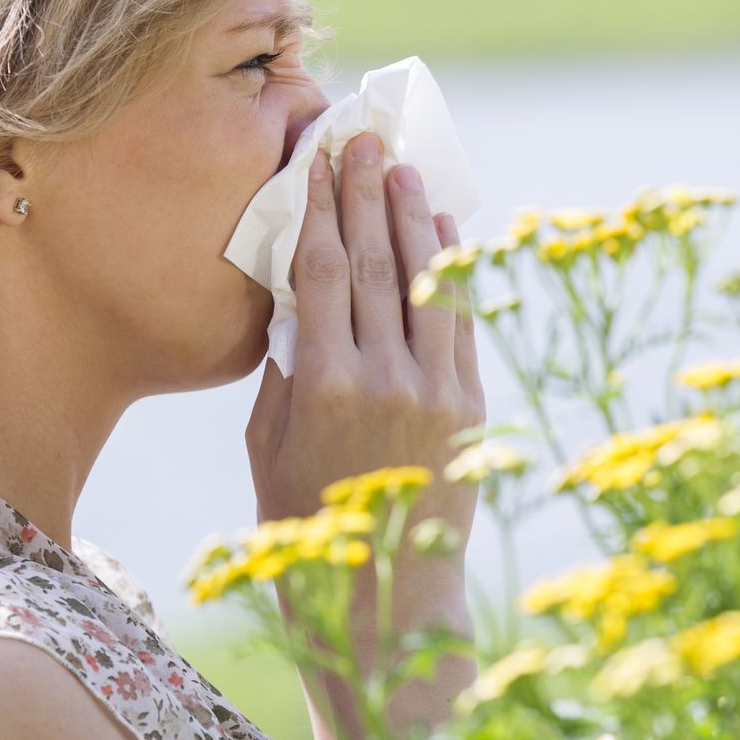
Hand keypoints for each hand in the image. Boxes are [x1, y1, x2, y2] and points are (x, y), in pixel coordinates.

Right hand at [245, 130, 485, 545]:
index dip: (318, 207)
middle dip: (365, 192)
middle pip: (372, 261)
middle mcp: (383, 378)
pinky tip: (444, 230)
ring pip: (424, 282)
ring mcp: (435, 391)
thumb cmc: (306, 527)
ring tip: (403, 168)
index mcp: (322, 385)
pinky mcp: (471, 407)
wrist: (384, 602)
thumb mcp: (269, 447)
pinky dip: (453, 271)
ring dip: (413, 217)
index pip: (320, 271)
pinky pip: (461, 321)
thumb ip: (285, 369)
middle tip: (363, 137)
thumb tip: (299, 300)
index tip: (317, 160)